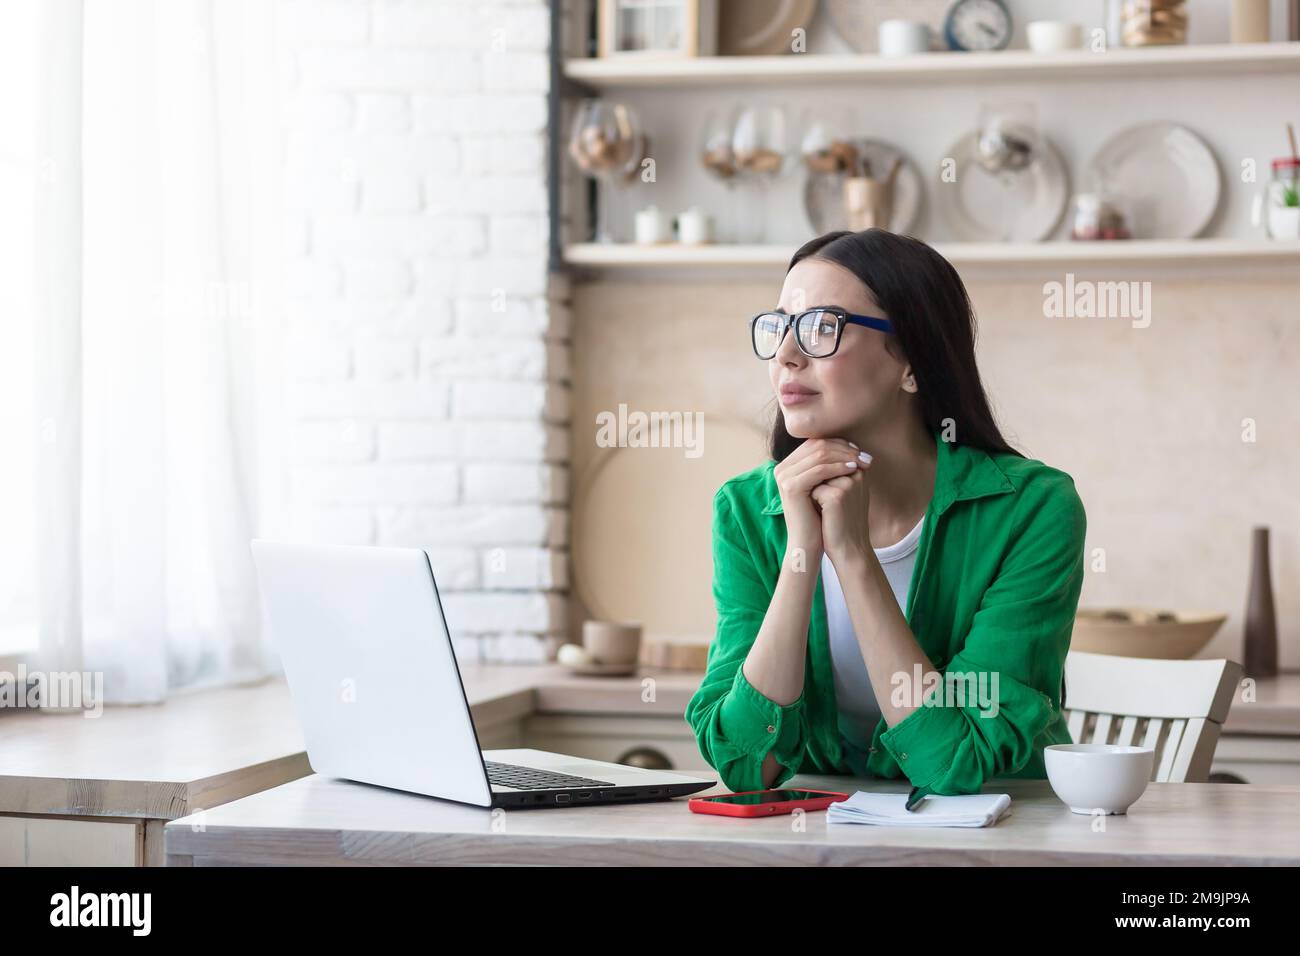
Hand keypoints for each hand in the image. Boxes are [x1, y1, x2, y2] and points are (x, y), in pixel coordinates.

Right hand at [773, 437, 864, 563]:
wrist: (808, 542)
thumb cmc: (819, 516)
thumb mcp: (824, 486)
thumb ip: (830, 465)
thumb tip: (852, 445)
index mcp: (788, 466)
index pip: (815, 443)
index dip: (839, 444)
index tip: (859, 450)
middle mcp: (782, 468)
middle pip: (817, 446)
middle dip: (843, 448)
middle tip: (864, 455)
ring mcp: (784, 476)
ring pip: (819, 455)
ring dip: (844, 456)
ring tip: (861, 462)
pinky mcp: (790, 487)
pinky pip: (819, 470)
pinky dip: (838, 467)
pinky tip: (853, 470)